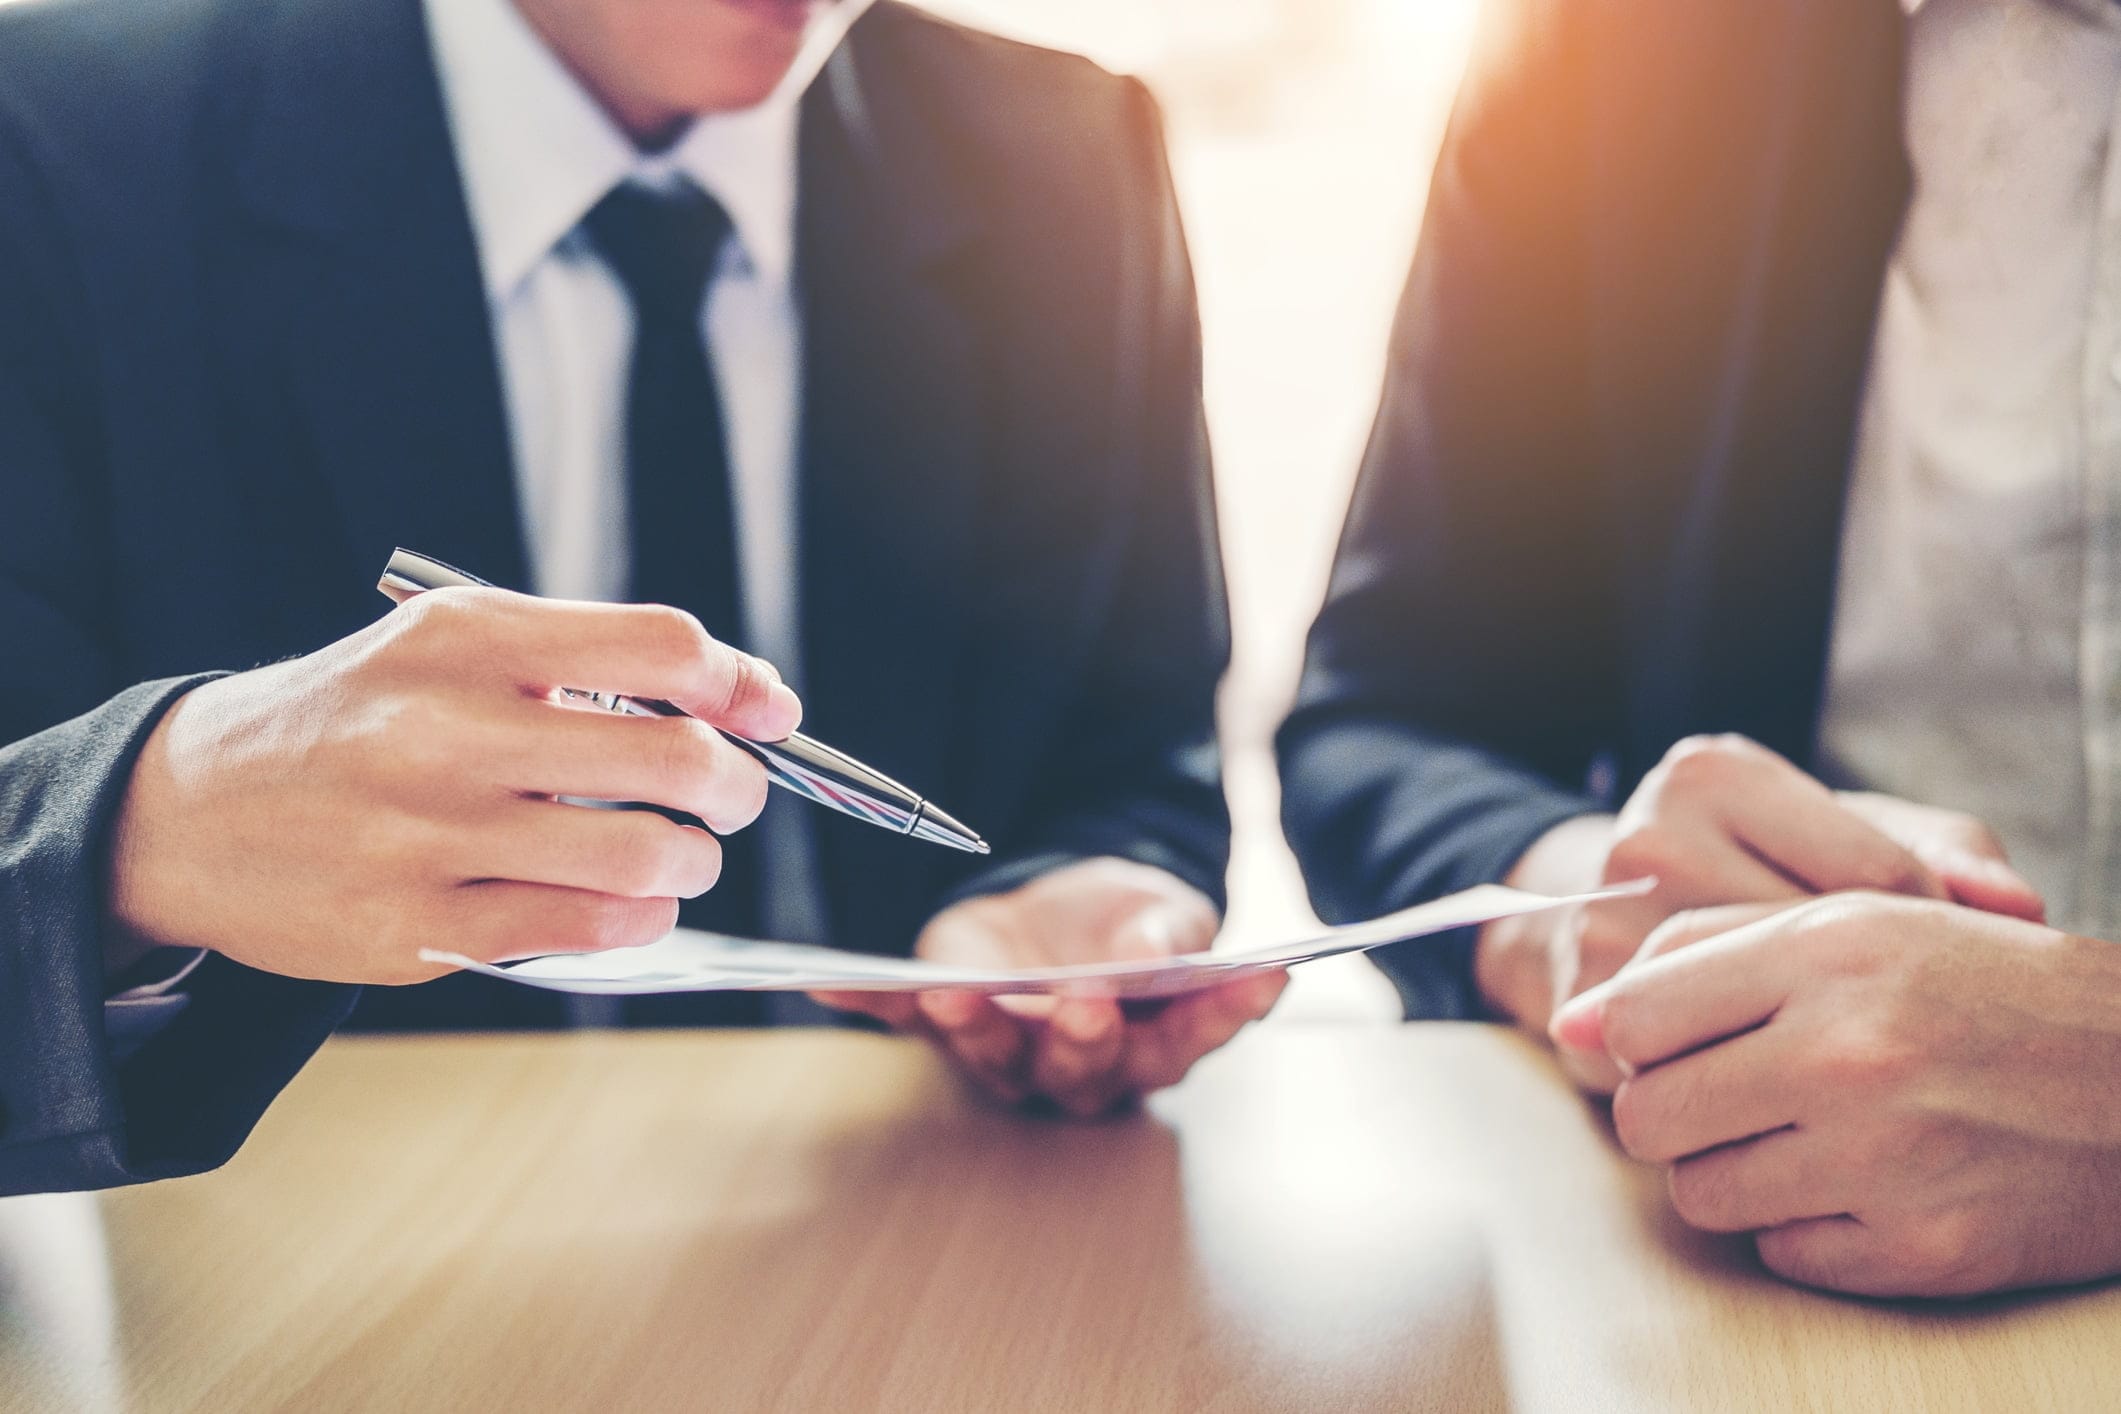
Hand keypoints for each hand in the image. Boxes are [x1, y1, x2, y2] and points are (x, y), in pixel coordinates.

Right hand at [108, 587, 800, 983]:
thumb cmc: (358, 719)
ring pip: (643, 856)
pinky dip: (640, 918)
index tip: (764, 712)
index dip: (738, 682)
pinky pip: (586, 930)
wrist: (192, 809)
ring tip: (680, 853)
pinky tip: (630, 902)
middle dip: (738, 785)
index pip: (659, 644)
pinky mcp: (417, 929)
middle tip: (732, 795)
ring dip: (694, 860)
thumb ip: (598, 659)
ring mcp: (430, 836)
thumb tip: (757, 694)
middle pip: (674, 757)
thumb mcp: (455, 647)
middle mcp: (447, 730)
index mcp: (467, 639)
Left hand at [815, 858, 1283, 1117]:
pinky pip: (904, 1019)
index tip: (1261, 979)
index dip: (1225, 1014)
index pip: (1196, 1034)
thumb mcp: (1158, 909)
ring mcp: (1013, 1047)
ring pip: (999, 1057)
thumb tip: (1157, 947)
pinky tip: (830, 985)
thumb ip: (1167, 931)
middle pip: (1090, 1069)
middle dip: (1086, 1038)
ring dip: (979, 1032)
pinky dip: (868, 1002)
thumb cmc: (1124, 924)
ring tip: (962, 999)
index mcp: (1155, 1036)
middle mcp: (1084, 1062)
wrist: (1059, 909)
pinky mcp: (950, 1019)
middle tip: (1086, 1004)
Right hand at [1474, 735, 2042, 1088]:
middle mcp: (1646, 838)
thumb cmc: (1749, 873)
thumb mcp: (1841, 834)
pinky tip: (1780, 1085)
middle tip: (1902, 1029)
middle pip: (1812, 952)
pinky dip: (1749, 1088)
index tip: (1932, 972)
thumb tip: (2020, 908)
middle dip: (1870, 1001)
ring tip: (1844, 1059)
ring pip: (1755, 1021)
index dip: (1926, 939)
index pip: (1873, 874)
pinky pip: (1698, 1071)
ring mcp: (1602, 925)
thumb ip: (1943, 853)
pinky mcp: (1579, 1010)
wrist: (1591, 918)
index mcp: (1713, 775)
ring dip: (1808, 1053)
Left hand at [1550, 895, 2120, 1297]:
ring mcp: (1884, 1160)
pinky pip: (1782, 1253)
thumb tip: (1575, 1017)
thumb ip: (1705, 950)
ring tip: (1801, 1136)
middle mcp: (1850, 1054)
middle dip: (1671, 1110)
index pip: (1635, 1014)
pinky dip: (1805, 1227)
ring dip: (1731, 1171)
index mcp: (1828, 954)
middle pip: (1647, 1113)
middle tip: (1730, 1096)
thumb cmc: (1986, 989)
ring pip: (1700, 1194)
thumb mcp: (1860, 924)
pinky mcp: (1920, 1250)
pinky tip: (1862, 1184)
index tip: (1666, 1042)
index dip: (1632, 1035)